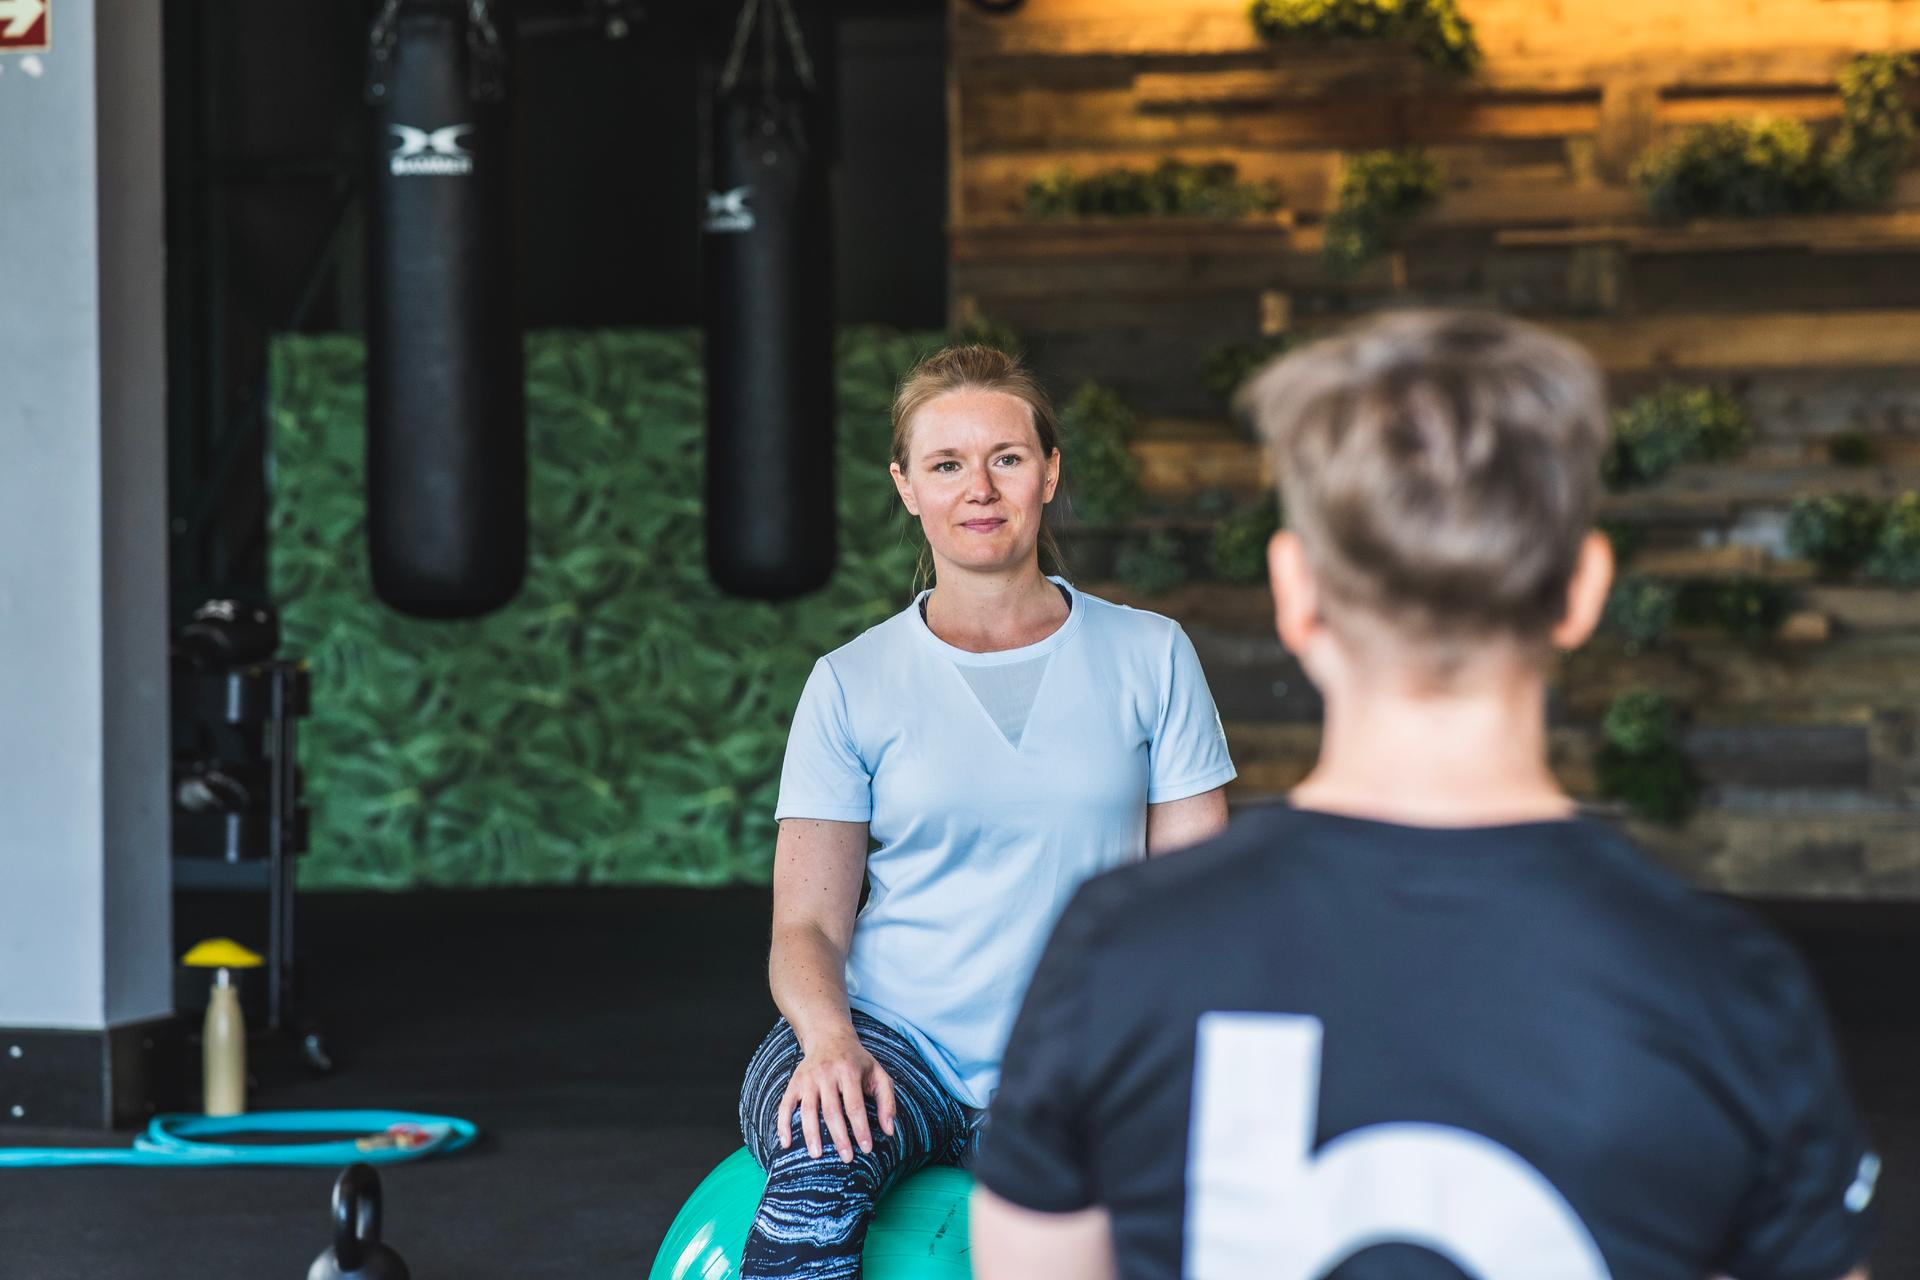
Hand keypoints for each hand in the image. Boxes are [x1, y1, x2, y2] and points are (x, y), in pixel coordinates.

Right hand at [779, 1030, 897, 1162]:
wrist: (829, 1036)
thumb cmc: (857, 1061)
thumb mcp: (878, 1074)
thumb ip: (887, 1101)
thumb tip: (889, 1131)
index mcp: (849, 1071)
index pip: (855, 1105)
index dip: (861, 1128)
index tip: (866, 1148)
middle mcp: (827, 1073)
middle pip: (832, 1110)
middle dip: (839, 1137)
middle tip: (846, 1158)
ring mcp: (808, 1078)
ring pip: (808, 1110)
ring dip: (811, 1134)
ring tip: (817, 1156)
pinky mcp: (795, 1082)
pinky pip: (785, 1105)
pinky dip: (783, 1124)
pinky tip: (786, 1143)